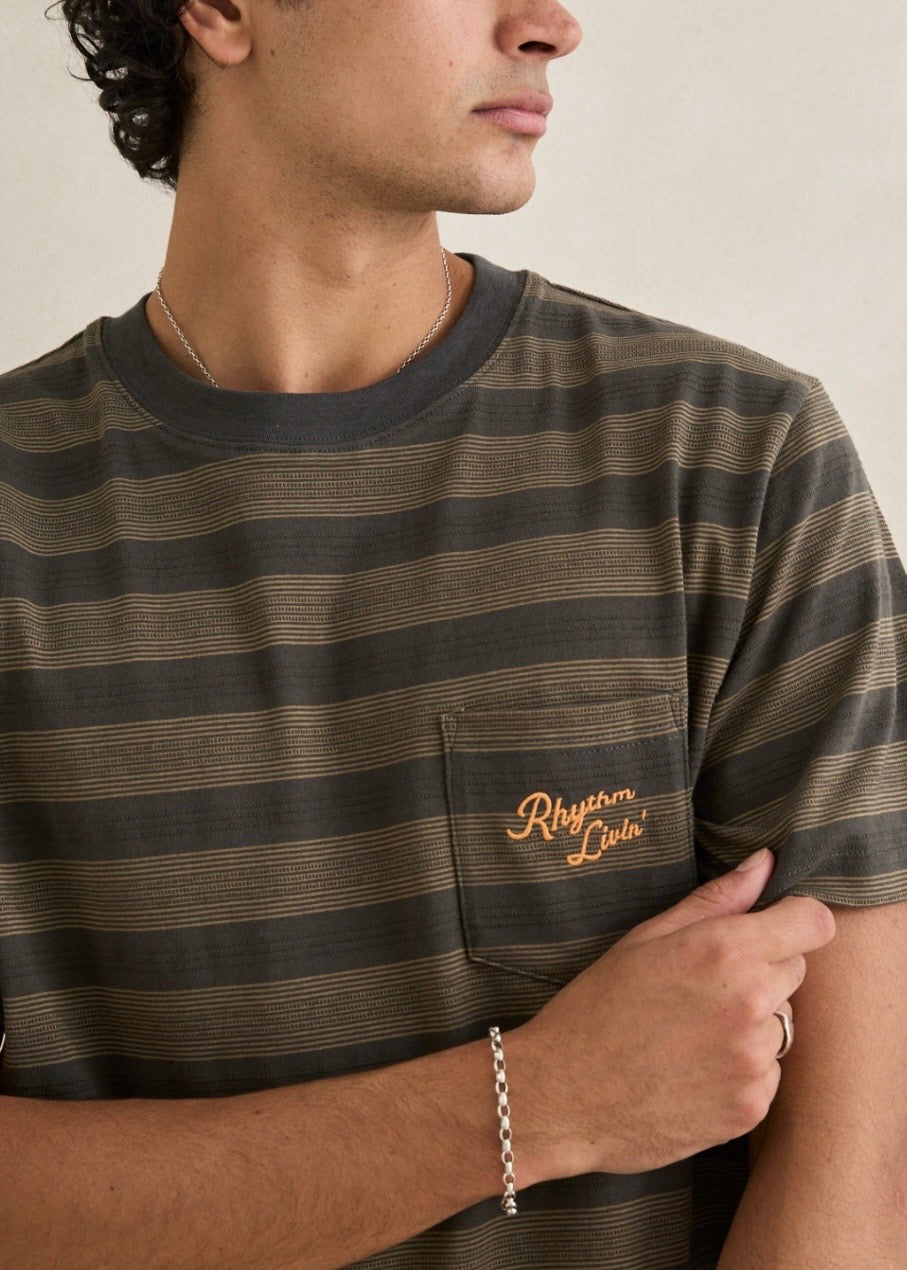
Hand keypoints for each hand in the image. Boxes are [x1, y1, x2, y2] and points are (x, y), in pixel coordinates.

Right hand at [506, 849, 835, 1176]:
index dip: (795, 921)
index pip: (813, 923)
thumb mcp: (645, 938)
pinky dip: (743, 1072)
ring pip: (783, 1025)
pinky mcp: (751, 1108)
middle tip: (703, 987)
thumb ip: (716, 899)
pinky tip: (693, 1070)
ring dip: (753, 1024)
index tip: (771, 928)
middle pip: (796, 971)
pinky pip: (769, 1075)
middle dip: (763, 971)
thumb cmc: (595, 1007)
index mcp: (723, 951)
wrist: (563, 1096)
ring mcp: (752, 1061)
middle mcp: (749, 1003)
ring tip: (692, 1033)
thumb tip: (765, 862)